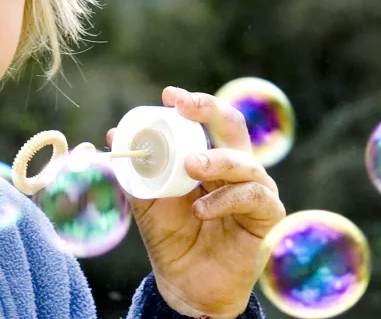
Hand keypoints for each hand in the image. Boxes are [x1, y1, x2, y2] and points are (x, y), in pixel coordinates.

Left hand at [106, 86, 285, 318]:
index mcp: (210, 158)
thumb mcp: (147, 200)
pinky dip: (225, 199)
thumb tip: (113, 135)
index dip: (193, 104)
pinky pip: (252, 197)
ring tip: (190, 167)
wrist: (186, 284)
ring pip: (244, 162)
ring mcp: (255, 189)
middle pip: (233, 126)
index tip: (170, 96)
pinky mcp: (267, 215)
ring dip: (216, 160)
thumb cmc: (171, 237)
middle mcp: (236, 167)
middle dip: (209, 110)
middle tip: (183, 108)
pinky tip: (201, 210)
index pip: (208, 121)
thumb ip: (136, 171)